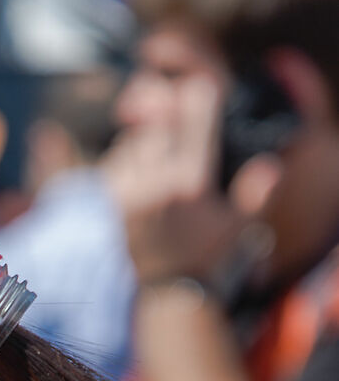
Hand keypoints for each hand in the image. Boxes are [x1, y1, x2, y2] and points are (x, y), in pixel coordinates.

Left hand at [104, 67, 251, 284]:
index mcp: (191, 183)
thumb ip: (255, 194)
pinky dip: (125, 166)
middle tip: (176, 149)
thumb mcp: (238, 225)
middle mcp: (156, 184)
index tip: (199, 90)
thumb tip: (272, 166)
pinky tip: (139, 183)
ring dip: (144, 148)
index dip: (199, 99)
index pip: (195, 120)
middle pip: (158, 127)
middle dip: (168, 131)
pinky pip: (113, 164)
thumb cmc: (208, 254)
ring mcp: (128, 192)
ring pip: (131, 142)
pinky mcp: (108, 203)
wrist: (165, 290)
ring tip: (158, 173)